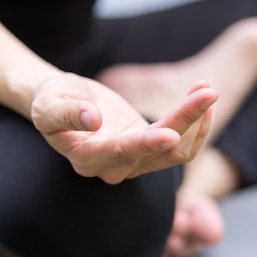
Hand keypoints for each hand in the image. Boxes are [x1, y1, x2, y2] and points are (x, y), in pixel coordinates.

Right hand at [31, 73, 217, 184]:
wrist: (63, 101)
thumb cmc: (51, 99)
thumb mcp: (48, 103)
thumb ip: (64, 113)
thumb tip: (92, 120)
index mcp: (86, 158)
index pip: (121, 154)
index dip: (147, 145)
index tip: (172, 132)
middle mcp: (113, 168)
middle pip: (159, 153)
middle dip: (186, 122)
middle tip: (208, 92)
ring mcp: (134, 161)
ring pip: (177, 151)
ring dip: (197, 121)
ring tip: (207, 88)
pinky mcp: (148, 149)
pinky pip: (181, 143)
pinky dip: (194, 121)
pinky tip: (200, 94)